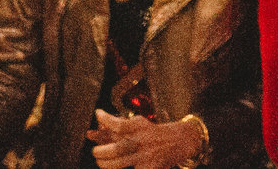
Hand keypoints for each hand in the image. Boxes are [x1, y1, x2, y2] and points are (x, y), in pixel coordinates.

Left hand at [86, 110, 208, 168]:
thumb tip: (100, 121)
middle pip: (118, 148)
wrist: (182, 140)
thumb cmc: (154, 133)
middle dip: (102, 151)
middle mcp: (143, 140)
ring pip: (120, 162)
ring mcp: (146, 155)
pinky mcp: (150, 167)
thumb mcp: (141, 125)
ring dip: (106, 164)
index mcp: (140, 126)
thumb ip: (122, 126)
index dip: (107, 120)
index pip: (121, 124)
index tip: (98, 113)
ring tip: (100, 162)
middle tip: (95, 151)